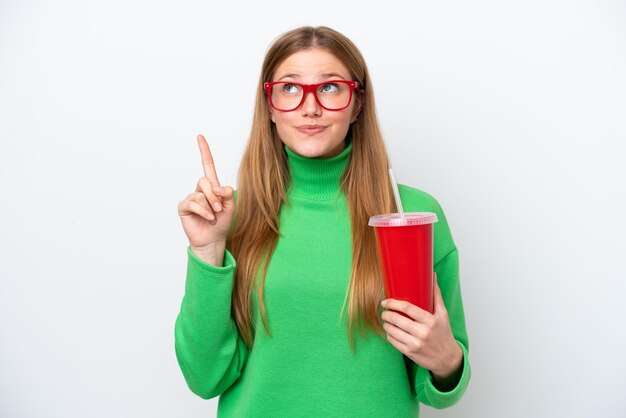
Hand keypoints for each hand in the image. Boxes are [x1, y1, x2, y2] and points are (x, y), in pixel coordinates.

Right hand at [177, 134, 235, 251]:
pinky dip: (203, 210)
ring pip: (200, 193)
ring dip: (210, 206)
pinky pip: (193, 203)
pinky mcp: (184, 207)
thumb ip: (228, 195)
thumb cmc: (222, 222)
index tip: (200, 136)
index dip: (204, 151)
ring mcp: (191, 198)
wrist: (213, 238)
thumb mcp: (231, 207)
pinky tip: (207, 217)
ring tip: (214, 216)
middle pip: (205, 180)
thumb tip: (221, 187)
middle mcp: (200, 190)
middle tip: (220, 208)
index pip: (207, 165)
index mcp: (212, 186)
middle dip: (214, 195)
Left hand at [381, 273, 462, 379]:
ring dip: (386, 324)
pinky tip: (390, 331)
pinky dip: (389, 335)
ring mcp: (415, 344)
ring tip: (386, 320)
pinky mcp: (410, 353)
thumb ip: (436, 295)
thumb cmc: (444, 333)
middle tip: (384, 311)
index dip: (394, 303)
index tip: (386, 301)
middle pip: (397, 319)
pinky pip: (393, 342)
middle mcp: (423, 333)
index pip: (408, 308)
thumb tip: (432, 275)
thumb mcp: (443, 314)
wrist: (447, 358)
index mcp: (430, 321)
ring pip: (392, 331)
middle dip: (386, 314)